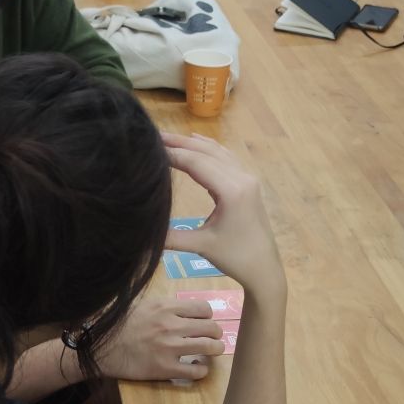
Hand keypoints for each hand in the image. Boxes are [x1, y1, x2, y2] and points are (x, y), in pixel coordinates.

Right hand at [96, 297, 223, 380]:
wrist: (102, 348)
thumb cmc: (121, 325)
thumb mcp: (143, 305)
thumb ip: (166, 306)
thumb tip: (187, 309)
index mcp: (166, 307)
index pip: (204, 309)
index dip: (208, 316)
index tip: (204, 322)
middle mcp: (171, 325)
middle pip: (211, 328)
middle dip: (215, 333)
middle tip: (213, 338)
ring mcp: (170, 348)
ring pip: (210, 348)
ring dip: (215, 350)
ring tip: (212, 351)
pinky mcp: (166, 369)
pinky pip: (196, 371)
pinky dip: (201, 370)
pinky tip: (197, 367)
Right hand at [163, 133, 284, 296]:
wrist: (264, 268)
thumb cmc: (234, 258)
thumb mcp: (200, 246)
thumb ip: (170, 237)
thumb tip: (138, 235)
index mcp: (232, 191)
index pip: (196, 163)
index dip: (172, 153)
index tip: (150, 145)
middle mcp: (242, 178)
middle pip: (206, 152)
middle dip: (180, 143)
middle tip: (153, 135)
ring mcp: (247, 179)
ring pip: (217, 152)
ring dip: (193, 144)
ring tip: (168, 138)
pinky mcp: (247, 183)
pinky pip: (226, 158)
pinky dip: (209, 149)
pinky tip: (195, 141)